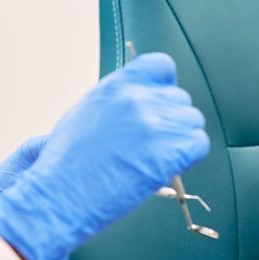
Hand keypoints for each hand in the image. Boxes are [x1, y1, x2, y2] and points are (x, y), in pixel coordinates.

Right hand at [0, 54, 209, 259]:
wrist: (60, 193)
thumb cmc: (66, 162)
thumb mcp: (87, 113)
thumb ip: (118, 102)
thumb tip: (139, 105)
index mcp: (118, 84)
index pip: (162, 66)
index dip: (164, 87)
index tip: (159, 105)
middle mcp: (140, 98)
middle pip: (179, 99)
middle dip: (170, 121)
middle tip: (152, 145)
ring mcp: (158, 123)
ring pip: (192, 122)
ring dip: (180, 140)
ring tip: (155, 159)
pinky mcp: (172, 150)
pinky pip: (199, 144)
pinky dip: (188, 157)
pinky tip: (168, 167)